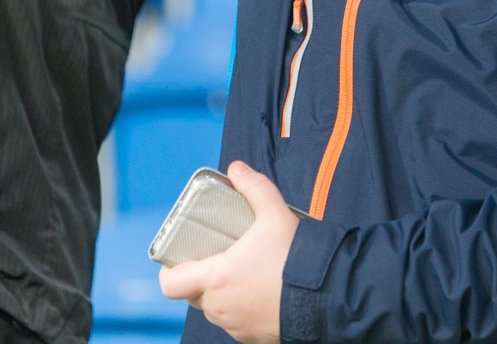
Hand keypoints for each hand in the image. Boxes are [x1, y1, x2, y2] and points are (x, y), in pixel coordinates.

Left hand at [159, 162, 298, 343]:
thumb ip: (254, 187)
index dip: (169, 271)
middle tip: (219, 259)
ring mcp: (236, 326)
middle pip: (195, 295)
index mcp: (217, 279)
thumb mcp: (275, 214)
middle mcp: (221, 307)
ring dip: (224, 294)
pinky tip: (262, 292)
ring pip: (217, 309)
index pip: (171, 284)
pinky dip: (243, 309)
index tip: (177, 260)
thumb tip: (237, 168)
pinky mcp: (253, 338)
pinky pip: (238, 322)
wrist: (327, 297)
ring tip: (245, 274)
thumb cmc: (296, 260)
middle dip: (203, 278)